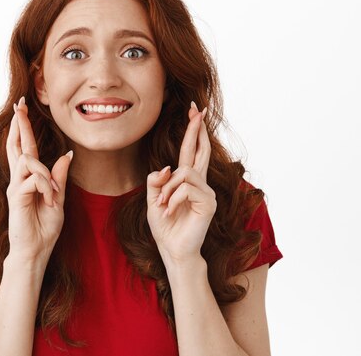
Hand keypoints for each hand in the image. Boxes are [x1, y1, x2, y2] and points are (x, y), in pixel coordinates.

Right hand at [5, 96, 72, 262]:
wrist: (35, 251)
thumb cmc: (44, 228)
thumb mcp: (58, 199)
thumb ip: (60, 177)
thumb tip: (67, 154)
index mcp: (29, 178)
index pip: (25, 147)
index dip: (23, 128)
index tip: (21, 108)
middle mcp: (18, 179)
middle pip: (17, 145)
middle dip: (20, 124)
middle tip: (19, 105)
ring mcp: (15, 187)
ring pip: (29, 160)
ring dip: (46, 173)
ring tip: (53, 194)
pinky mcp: (16, 196)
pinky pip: (34, 179)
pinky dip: (46, 186)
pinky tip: (49, 199)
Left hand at [146, 102, 216, 265]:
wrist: (173, 250)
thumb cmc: (165, 227)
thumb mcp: (152, 200)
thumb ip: (156, 182)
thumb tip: (167, 167)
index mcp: (186, 181)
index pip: (191, 151)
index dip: (193, 132)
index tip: (195, 111)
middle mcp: (199, 183)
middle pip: (199, 150)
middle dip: (196, 129)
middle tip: (196, 110)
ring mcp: (206, 192)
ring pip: (184, 173)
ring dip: (167, 189)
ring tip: (162, 205)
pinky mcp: (208, 202)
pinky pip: (185, 189)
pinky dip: (172, 199)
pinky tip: (170, 211)